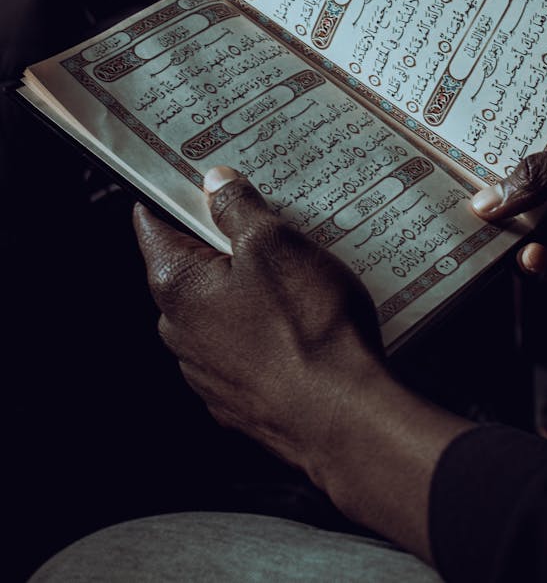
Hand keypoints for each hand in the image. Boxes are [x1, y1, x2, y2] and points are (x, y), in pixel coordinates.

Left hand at [133, 166, 384, 476]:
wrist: (344, 417)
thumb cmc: (306, 328)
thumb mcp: (275, 245)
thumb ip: (239, 210)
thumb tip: (217, 184)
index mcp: (177, 286)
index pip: (153, 226)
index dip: (173, 195)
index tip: (194, 178)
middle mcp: (181, 332)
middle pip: (193, 267)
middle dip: (225, 244)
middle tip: (270, 225)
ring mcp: (209, 371)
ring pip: (223, 309)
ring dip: (251, 290)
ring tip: (302, 277)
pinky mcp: (240, 397)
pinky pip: (247, 345)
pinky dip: (267, 329)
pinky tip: (306, 323)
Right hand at [470, 119, 546, 312]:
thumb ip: (545, 168)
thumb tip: (487, 198)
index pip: (530, 135)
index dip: (494, 141)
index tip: (451, 144)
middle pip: (518, 186)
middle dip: (489, 192)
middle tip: (451, 192)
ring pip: (521, 228)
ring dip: (503, 233)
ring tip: (483, 229)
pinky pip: (542, 265)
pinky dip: (534, 264)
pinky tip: (535, 257)